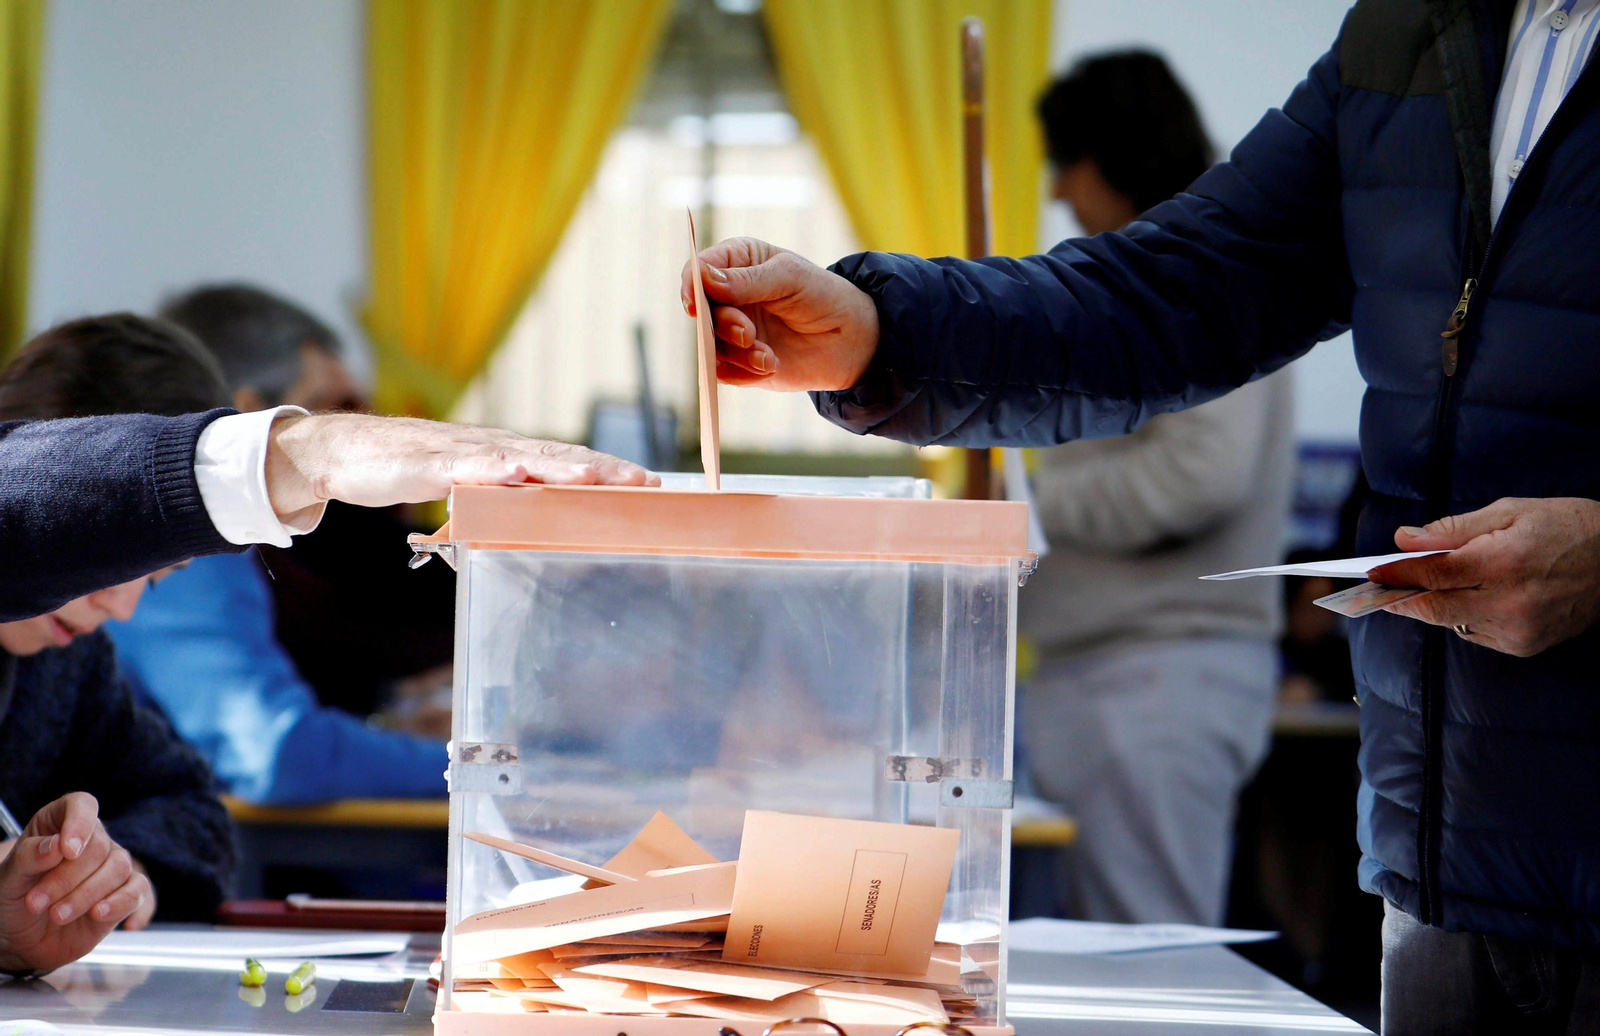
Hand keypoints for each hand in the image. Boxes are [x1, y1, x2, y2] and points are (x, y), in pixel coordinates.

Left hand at [0, 793, 152, 973]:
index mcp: (61, 823)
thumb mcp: (8, 878)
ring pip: (119, 869)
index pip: (81, 806)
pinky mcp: (126, 894)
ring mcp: (111, 867)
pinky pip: (137, 891)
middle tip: (37, 902)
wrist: (23, 938)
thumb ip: (29, 857)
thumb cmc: (14, 898)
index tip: (67, 850)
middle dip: (67, 878)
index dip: (79, 823)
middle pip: (99, 846)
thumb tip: (57, 846)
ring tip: (56, 915)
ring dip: (86, 895)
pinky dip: (119, 903)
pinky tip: (96, 916)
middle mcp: (92, 841)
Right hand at [264, 413, 658, 522]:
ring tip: (594, 476)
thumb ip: (501, 499)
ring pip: (521, 458)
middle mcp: (495, 448)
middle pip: (558, 456)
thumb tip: (537, 517)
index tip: (648, 482)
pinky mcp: (431, 462)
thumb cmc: (409, 469)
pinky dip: (494, 469)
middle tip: (644, 480)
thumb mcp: (467, 488)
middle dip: (602, 469)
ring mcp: (465, 451)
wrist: (347, 452)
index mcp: (506, 455)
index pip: (567, 461)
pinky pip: (467, 466)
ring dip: (559, 467)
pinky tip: (516, 474)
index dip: (608, 470)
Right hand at [679, 237, 879, 390]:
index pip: (700, 269)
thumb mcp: (790, 277)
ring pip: (711, 345)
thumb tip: (703, 277)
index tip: (694, 303)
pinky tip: (772, 365)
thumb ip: (747, 280)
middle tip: (747, 334)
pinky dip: (744, 373)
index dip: (691, 284)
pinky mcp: (741, 362)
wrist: (850, 340)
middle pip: (701, 311)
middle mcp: (729, 297)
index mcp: (738, 263)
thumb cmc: (822, 295)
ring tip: (768, 357)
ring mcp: (733, 330)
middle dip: (721, 324)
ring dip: (738, 353)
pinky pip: (725, 372)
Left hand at [1369, 497, 1599, 656]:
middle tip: (1379, 587)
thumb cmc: (1566, 527)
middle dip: (1401, 597)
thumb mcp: (1511, 511)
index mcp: (1504, 561)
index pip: (1432, 572)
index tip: (1370, 571)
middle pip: (1432, 607)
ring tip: (1438, 582)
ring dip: (1435, 604)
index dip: (1395, 573)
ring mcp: (1517, 629)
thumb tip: (1404, 540)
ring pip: (1450, 622)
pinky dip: (1464, 615)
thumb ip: (1453, 529)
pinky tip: (1479, 596)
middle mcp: (1510, 601)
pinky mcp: (1524, 645)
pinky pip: (1474, 633)